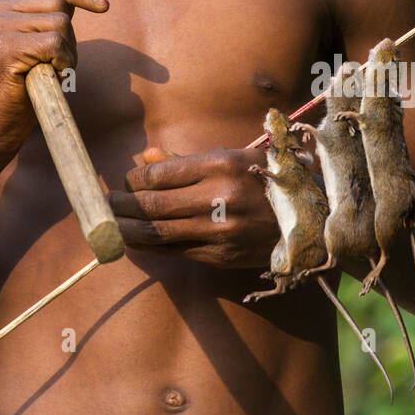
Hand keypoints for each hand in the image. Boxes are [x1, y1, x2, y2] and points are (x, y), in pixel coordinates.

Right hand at [0, 0, 108, 165]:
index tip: (103, 5)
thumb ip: (40, 16)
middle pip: (55, 2)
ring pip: (59, 22)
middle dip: (69, 35)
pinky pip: (55, 43)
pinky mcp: (1, 47)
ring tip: (49, 74)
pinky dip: (64, 62)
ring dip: (67, 52)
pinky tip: (51, 78)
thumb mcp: (22, 43)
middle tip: (57, 65)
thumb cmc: (11, 91)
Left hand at [108, 145, 278, 267]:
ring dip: (128, 230)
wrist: (309, 218)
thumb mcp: (231, 157)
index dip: (134, 179)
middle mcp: (218, 197)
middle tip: (105, 205)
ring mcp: (219, 230)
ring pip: (158, 233)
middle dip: (122, 206)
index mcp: (219, 165)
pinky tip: (135, 242)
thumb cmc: (265, 179)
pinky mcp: (221, 256)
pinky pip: (175, 252)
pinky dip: (150, 247)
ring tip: (110, 225)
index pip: (159, 175)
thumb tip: (146, 157)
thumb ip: (184, 162)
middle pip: (153, 205)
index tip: (125, 181)